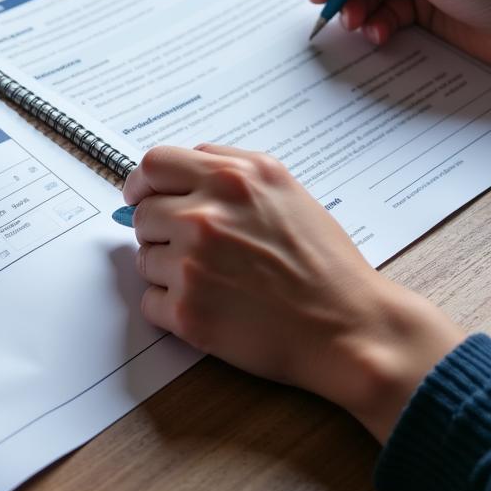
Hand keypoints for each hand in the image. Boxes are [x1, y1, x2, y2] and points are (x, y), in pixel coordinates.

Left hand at [123, 145, 465, 442]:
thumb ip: (227, 167)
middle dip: (160, 231)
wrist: (349, 326)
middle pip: (143, 214)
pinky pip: (151, 301)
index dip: (142, 182)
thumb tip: (176, 171)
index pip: (154, 164)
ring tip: (217, 281)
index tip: (141, 195)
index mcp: (230, 179)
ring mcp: (192, 265)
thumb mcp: (283, 187)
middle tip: (195, 249)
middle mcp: (205, 216)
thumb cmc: (322, 261)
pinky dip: (172, 307)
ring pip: (145, 259)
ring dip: (168, 270)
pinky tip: (213, 308)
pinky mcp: (187, 312)